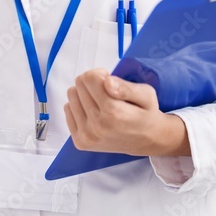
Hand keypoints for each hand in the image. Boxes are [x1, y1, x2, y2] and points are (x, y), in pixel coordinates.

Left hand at [64, 69, 190, 157]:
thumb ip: (126, 87)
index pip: (90, 78)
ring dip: (85, 94)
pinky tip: (94, 112)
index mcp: (114, 113)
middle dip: (93, 83)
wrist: (148, 140)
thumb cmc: (146, 114)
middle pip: (79, 84)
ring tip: (101, 102)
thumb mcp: (146, 95)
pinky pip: (68, 110)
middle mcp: (98, 126)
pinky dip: (79, 106)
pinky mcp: (80, 141)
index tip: (111, 81)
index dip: (101, 74)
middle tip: (107, 92)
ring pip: (72, 95)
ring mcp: (87, 136)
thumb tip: (107, 81)